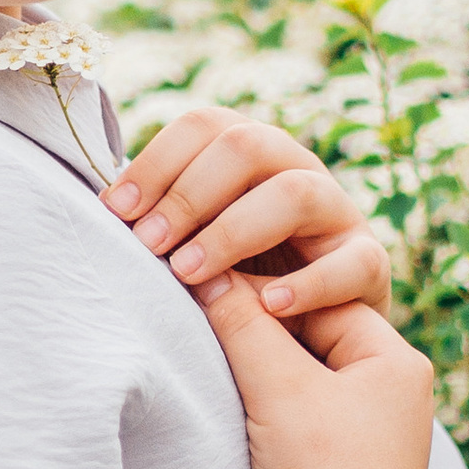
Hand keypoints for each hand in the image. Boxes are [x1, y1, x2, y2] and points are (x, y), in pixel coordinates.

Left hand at [102, 104, 389, 319]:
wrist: (311, 341)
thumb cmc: (236, 289)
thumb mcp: (195, 248)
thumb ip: (161, 224)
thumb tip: (97, 214)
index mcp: (251, 154)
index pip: (203, 126)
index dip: (155, 162)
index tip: (115, 212)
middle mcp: (297, 170)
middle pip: (246, 146)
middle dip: (189, 195)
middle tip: (150, 246)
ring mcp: (338, 214)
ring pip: (296, 192)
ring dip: (235, 231)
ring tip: (192, 275)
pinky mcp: (371, 265)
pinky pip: (351, 263)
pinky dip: (309, 285)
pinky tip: (268, 307)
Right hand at [192, 265, 433, 468]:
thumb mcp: (276, 388)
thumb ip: (240, 323)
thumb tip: (205, 271)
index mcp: (398, 362)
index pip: (321, 301)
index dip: (263, 295)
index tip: (212, 292)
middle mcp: (400, 393)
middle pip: (316, 339)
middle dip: (264, 337)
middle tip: (209, 328)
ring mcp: (382, 433)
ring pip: (311, 379)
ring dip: (268, 375)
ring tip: (226, 376)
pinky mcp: (359, 466)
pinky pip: (312, 417)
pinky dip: (278, 411)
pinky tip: (246, 418)